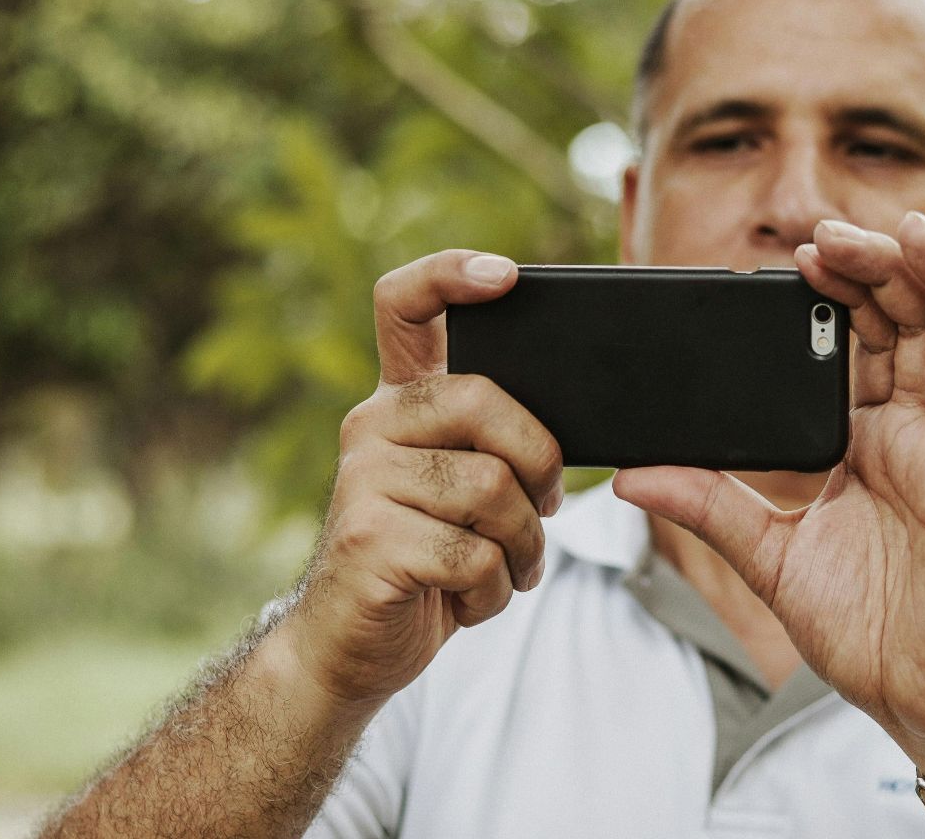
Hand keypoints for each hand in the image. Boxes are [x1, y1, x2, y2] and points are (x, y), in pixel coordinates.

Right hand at [278, 249, 564, 706]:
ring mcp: (361, 481)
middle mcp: (371, 425)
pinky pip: (473, 554)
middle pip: (482, 399)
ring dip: (522, 545)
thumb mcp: (463, 489)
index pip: (406, 304)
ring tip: (506, 570)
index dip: (451, 273)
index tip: (506, 276)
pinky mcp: (368, 540)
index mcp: (401, 402)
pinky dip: (494, 592)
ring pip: (490, 487)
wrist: (350, 651)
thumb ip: (495, 442)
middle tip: (543, 508)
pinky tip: (471, 601)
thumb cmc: (429, 564)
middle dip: (538, 460)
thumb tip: (575, 418)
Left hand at [615, 211, 924, 786]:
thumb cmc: (866, 628)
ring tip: (920, 234)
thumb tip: (631, 475)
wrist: (919, 710)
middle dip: (879, 270)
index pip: (862, 340)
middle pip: (913, 325)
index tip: (800, 251)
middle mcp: (922, 436)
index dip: (840, 291)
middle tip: (834, 231)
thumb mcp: (770, 557)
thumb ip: (709, 507)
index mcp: (872, 437)